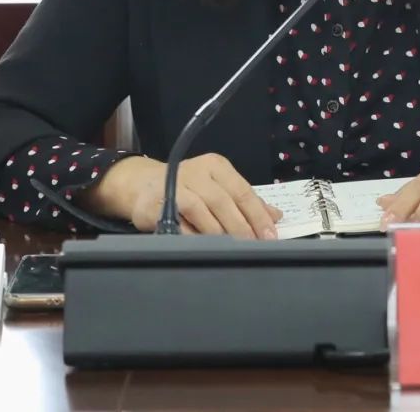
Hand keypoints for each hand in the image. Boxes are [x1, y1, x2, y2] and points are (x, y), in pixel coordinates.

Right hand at [82, 153, 282, 238]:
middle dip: (242, 228)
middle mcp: (197, 172)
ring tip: (232, 252)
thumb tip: (276, 216)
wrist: (143, 185)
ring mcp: (175, 187)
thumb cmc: (188, 187)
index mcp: (216, 167)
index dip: (258, 215)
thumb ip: (245, 201)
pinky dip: (192, 238)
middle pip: (224, 202)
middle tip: (253, 248)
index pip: (242, 191)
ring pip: (202, 212)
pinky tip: (203, 249)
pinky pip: (178, 225)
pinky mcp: (156, 204)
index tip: (271, 236)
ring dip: (219, 235)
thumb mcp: (218, 187)